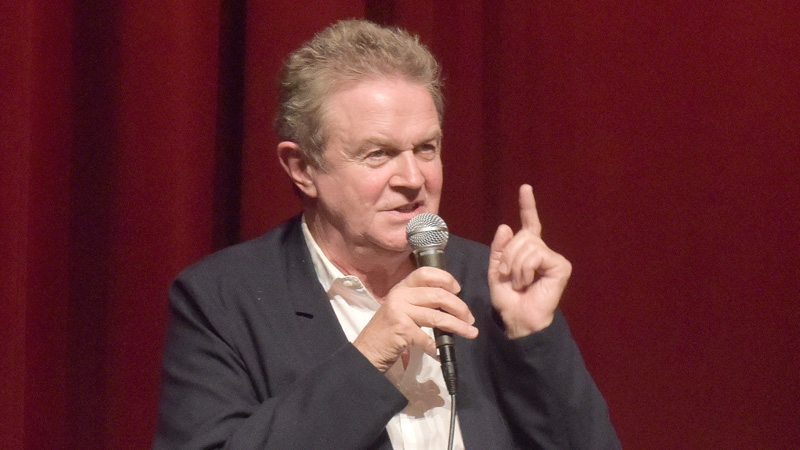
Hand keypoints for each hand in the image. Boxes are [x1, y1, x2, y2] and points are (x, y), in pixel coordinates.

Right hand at [353, 267, 478, 371]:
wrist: (366, 352)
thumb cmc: (387, 332)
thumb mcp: (402, 310)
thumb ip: (420, 302)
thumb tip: (451, 304)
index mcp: (401, 288)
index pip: (425, 273)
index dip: (445, 278)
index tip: (458, 290)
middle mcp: (400, 295)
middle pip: (438, 295)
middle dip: (459, 307)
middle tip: (469, 318)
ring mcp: (400, 311)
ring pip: (437, 316)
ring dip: (457, 326)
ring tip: (470, 332)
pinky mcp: (402, 329)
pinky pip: (428, 338)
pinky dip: (438, 347)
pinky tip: (441, 353)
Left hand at [488, 184, 571, 337]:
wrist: (517, 318)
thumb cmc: (508, 298)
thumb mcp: (496, 270)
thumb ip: (500, 249)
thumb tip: (506, 225)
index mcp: (528, 250)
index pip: (529, 223)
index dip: (527, 206)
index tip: (525, 188)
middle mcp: (543, 251)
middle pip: (522, 236)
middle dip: (508, 255)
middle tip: (510, 276)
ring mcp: (553, 258)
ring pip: (527, 245)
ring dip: (516, 265)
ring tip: (520, 282)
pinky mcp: (561, 266)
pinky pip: (536, 255)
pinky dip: (526, 269)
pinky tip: (529, 282)